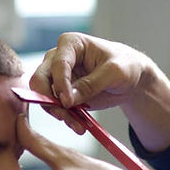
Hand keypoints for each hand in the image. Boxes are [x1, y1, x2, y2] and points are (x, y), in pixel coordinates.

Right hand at [29, 32, 169, 151]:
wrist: (130, 77)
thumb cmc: (124, 65)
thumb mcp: (114, 72)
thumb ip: (91, 84)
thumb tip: (68, 100)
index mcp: (70, 43)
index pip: (57, 64)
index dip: (60, 84)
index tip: (68, 102)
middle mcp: (58, 58)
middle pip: (40, 80)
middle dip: (50, 100)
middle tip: (65, 115)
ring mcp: (57, 77)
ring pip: (45, 97)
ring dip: (59, 113)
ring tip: (79, 126)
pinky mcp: (62, 93)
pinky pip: (56, 108)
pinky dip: (66, 118)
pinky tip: (79, 126)